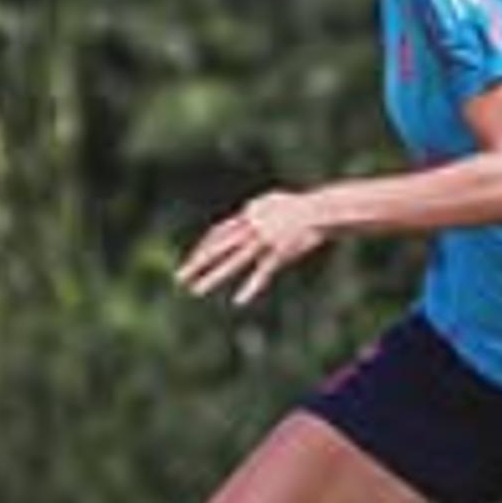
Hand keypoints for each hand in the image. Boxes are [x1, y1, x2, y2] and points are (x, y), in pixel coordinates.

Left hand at [177, 191, 331, 306]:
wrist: (323, 208)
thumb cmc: (302, 207)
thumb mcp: (274, 201)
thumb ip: (258, 207)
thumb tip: (248, 207)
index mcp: (249, 215)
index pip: (219, 232)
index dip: (204, 246)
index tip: (192, 259)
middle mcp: (251, 227)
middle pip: (218, 247)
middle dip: (197, 263)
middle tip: (179, 277)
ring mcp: (264, 240)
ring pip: (234, 261)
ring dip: (214, 277)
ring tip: (195, 291)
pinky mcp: (279, 253)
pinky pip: (263, 272)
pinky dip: (251, 287)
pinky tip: (239, 301)